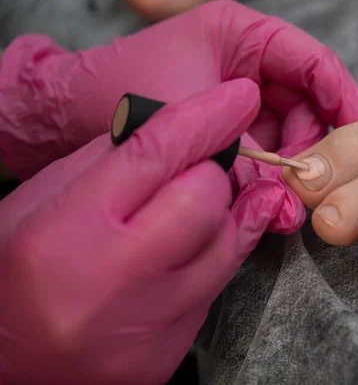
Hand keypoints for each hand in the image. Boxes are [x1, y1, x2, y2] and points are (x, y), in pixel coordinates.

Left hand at [0, 0, 357, 253]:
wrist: (72, 116)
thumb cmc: (127, 95)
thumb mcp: (194, 116)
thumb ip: (249, 156)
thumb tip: (293, 203)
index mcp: (246, 37)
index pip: (315, 64)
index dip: (347, 101)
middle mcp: (249, 66)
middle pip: (309, 106)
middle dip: (316, 150)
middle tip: (318, 187)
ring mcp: (241, 99)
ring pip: (289, 136)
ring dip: (292, 173)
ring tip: (289, 207)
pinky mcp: (231, 130)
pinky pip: (265, 155)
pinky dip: (270, 181)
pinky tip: (270, 205)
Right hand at [0, 80, 258, 383]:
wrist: (7, 366)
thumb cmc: (11, 275)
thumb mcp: (41, 202)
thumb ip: (108, 162)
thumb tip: (173, 132)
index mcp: (71, 231)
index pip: (156, 154)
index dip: (206, 117)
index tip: (238, 96)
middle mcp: (117, 280)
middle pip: (204, 200)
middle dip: (212, 172)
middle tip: (199, 166)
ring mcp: (150, 324)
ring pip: (225, 245)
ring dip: (222, 213)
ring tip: (201, 203)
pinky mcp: (170, 353)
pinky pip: (215, 288)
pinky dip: (210, 258)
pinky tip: (189, 250)